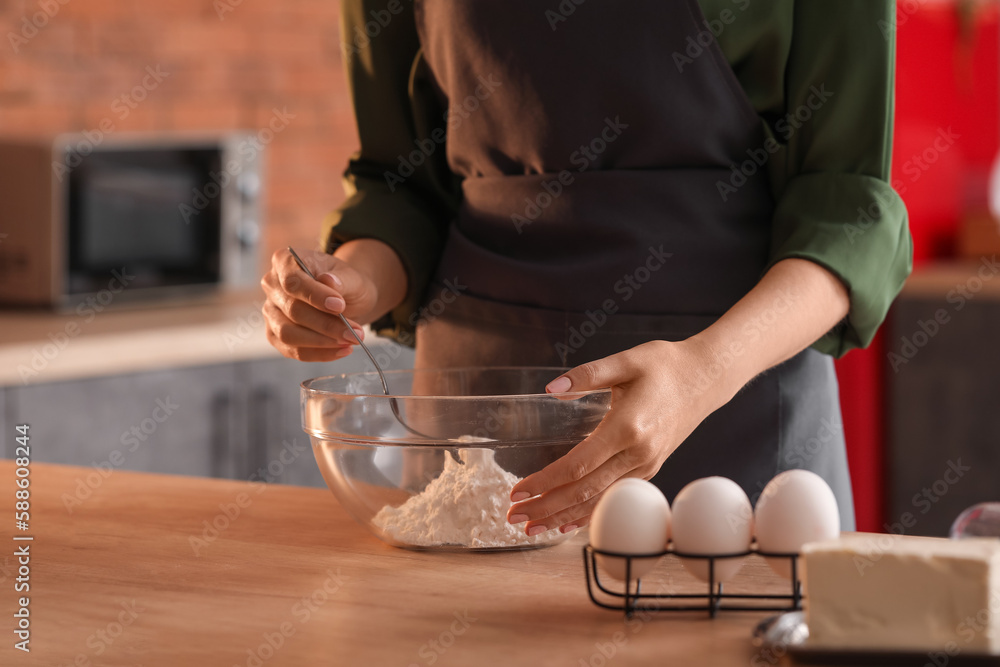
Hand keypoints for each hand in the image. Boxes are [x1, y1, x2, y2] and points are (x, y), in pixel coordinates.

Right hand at [261, 247, 378, 361]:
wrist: (345, 299)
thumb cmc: (345, 283)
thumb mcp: (352, 276)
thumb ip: (342, 279)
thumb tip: (329, 282)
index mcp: (285, 261)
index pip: (292, 281)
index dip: (315, 296)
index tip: (340, 306)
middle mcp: (272, 285)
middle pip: (292, 311)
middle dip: (326, 325)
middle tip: (356, 333)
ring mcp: (271, 311)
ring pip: (288, 334)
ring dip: (322, 342)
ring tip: (351, 341)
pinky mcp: (275, 335)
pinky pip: (293, 350)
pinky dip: (319, 354)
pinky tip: (342, 350)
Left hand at [506, 339, 735, 535]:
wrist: (706, 378)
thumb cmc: (665, 365)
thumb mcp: (625, 360)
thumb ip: (587, 374)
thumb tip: (552, 388)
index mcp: (627, 427)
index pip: (578, 465)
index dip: (546, 481)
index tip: (519, 490)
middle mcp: (638, 454)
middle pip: (584, 491)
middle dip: (546, 507)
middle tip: (514, 516)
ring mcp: (646, 465)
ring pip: (599, 500)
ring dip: (563, 516)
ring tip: (532, 527)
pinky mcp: (649, 469)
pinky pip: (613, 496)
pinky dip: (588, 513)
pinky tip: (567, 522)